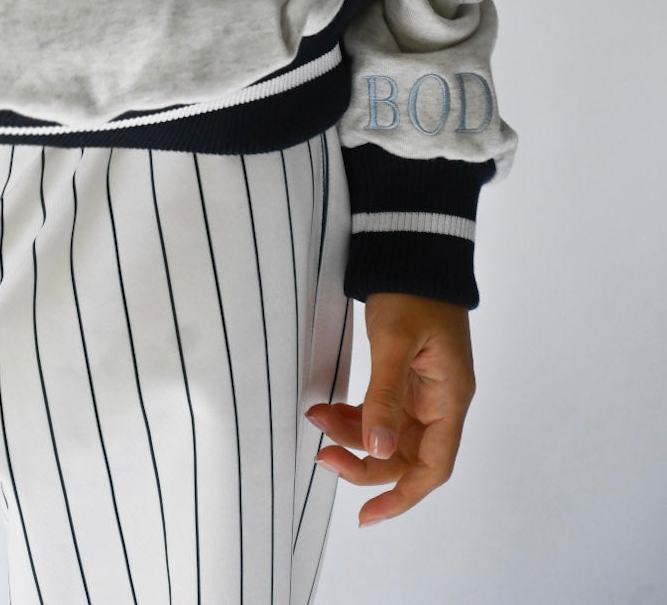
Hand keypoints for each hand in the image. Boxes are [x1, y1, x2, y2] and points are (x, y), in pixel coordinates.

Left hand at [303, 293, 475, 525]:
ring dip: (353, 435)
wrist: (412, 250)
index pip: (434, 466)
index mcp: (450, 399)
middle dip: (364, 461)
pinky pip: (381, 412)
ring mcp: (422, 391)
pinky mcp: (405, 377)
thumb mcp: (395, 342)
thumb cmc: (412, 291)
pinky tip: (327, 409)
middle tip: (322, 454)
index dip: (403, 496)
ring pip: (388, 435)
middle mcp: (441, 402)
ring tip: (315, 418)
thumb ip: (386, 396)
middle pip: (406, 456)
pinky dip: (355, 415)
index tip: (367, 515)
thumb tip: (377, 450)